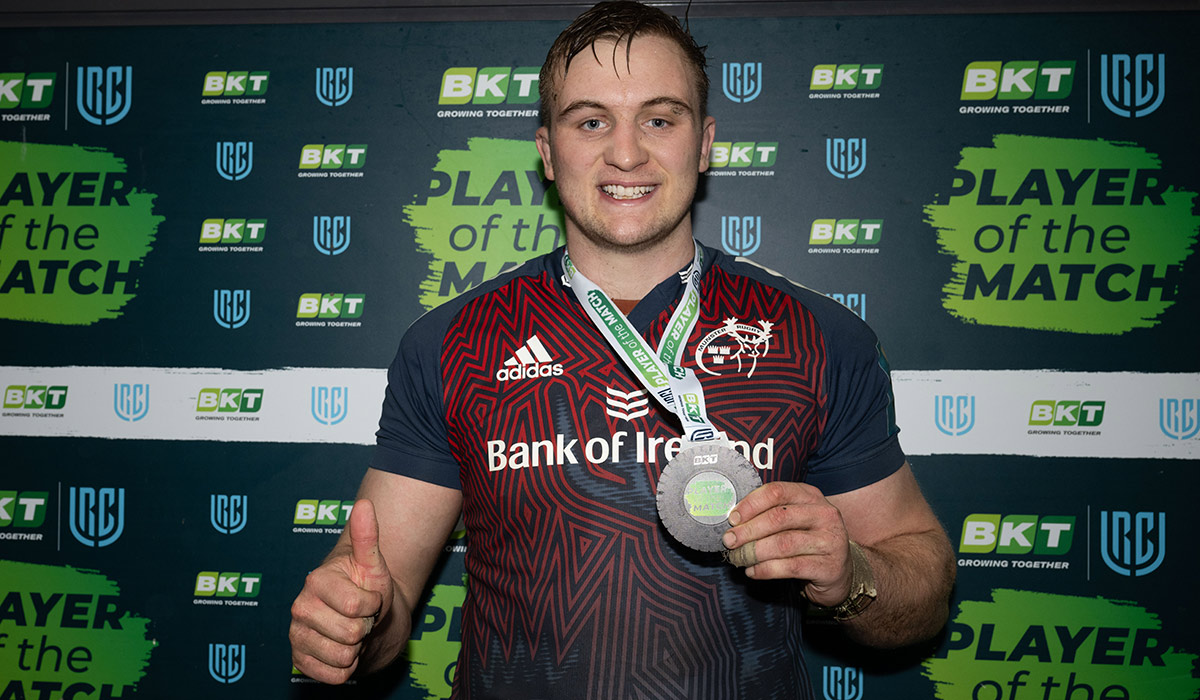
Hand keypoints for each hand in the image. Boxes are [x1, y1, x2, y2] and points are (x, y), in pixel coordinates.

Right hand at [290, 499, 394, 682]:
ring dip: (357, 649)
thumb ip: (368, 535)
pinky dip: (347, 669)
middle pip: (350, 634)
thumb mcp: (374, 564)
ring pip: (343, 657)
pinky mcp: (299, 662)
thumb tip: (364, 503)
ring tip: (352, 633)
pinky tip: (342, 651)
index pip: (357, 606)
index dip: (373, 605)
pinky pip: (334, 676)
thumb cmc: (370, 589)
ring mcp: (296, 636)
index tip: (369, 598)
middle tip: (360, 618)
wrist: (367, 620)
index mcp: (316, 581)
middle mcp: (299, 607)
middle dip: (365, 628)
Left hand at [721, 481, 853, 606]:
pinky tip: (753, 571)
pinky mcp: (830, 567)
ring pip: (783, 543)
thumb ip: (770, 515)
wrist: (840, 573)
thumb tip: (733, 521)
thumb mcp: (794, 521)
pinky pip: (790, 567)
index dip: (751, 504)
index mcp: (811, 496)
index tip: (732, 518)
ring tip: (738, 559)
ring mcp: (830, 540)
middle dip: (748, 530)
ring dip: (753, 552)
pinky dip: (766, 570)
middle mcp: (824, 514)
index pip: (777, 492)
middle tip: (729, 541)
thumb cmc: (808, 542)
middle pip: (778, 517)